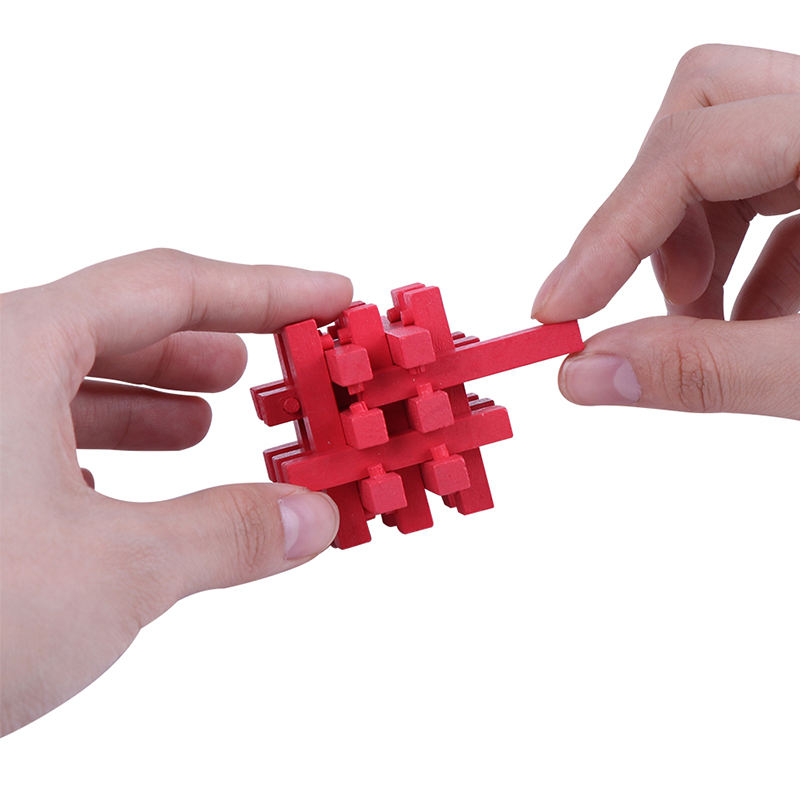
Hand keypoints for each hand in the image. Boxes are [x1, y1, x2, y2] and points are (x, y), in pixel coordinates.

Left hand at [0, 249, 352, 734]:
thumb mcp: (111, 573)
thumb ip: (226, 535)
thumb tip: (309, 521)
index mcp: (9, 348)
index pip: (170, 285)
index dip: (265, 288)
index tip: (325, 294)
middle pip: (119, 324)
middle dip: (211, 347)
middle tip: (275, 368)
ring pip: (71, 381)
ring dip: (154, 400)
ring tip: (212, 420)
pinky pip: (33, 433)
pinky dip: (97, 448)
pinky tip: (122, 484)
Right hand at [532, 44, 799, 418]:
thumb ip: (702, 372)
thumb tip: (584, 374)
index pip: (691, 149)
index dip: (609, 234)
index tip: (559, 310)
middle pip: (699, 108)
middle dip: (652, 213)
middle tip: (664, 298)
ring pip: (723, 140)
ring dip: (694, 239)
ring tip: (718, 322)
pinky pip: (763, 177)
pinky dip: (739, 253)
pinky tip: (763, 317)